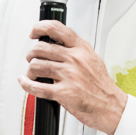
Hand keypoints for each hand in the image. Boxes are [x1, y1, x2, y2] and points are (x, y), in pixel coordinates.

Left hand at [21, 20, 126, 134]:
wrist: (110, 106)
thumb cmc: (101, 86)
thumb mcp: (93, 60)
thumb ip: (77, 51)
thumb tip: (60, 45)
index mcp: (81, 49)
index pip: (56, 29)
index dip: (40, 28)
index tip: (34, 32)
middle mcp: (74, 59)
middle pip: (41, 48)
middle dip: (31, 54)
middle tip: (32, 59)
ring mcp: (68, 75)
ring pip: (36, 66)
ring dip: (30, 71)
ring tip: (32, 74)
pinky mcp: (63, 92)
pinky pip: (37, 87)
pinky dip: (26, 84)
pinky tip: (25, 82)